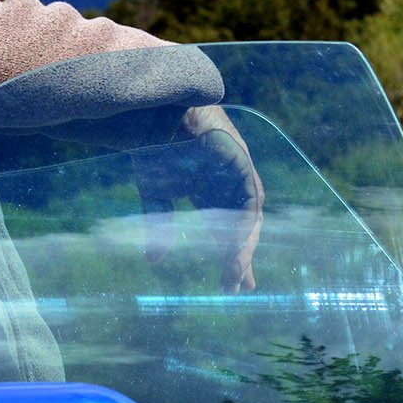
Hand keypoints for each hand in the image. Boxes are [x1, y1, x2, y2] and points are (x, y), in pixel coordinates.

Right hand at [135, 107, 263, 292]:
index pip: (226, 226)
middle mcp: (229, 182)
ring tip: (237, 273)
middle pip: (242, 225)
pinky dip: (244, 225)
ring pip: (248, 217)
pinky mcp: (241, 162)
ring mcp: (238, 171)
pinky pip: (249, 200)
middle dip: (241, 256)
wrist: (153, 116)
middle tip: (239, 286)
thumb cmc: (153, 148)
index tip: (229, 283)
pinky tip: (239, 247)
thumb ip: (159, 225)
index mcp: (211, 188)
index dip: (228, 254)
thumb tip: (154, 261)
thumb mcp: (156, 193)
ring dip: (244, 245)